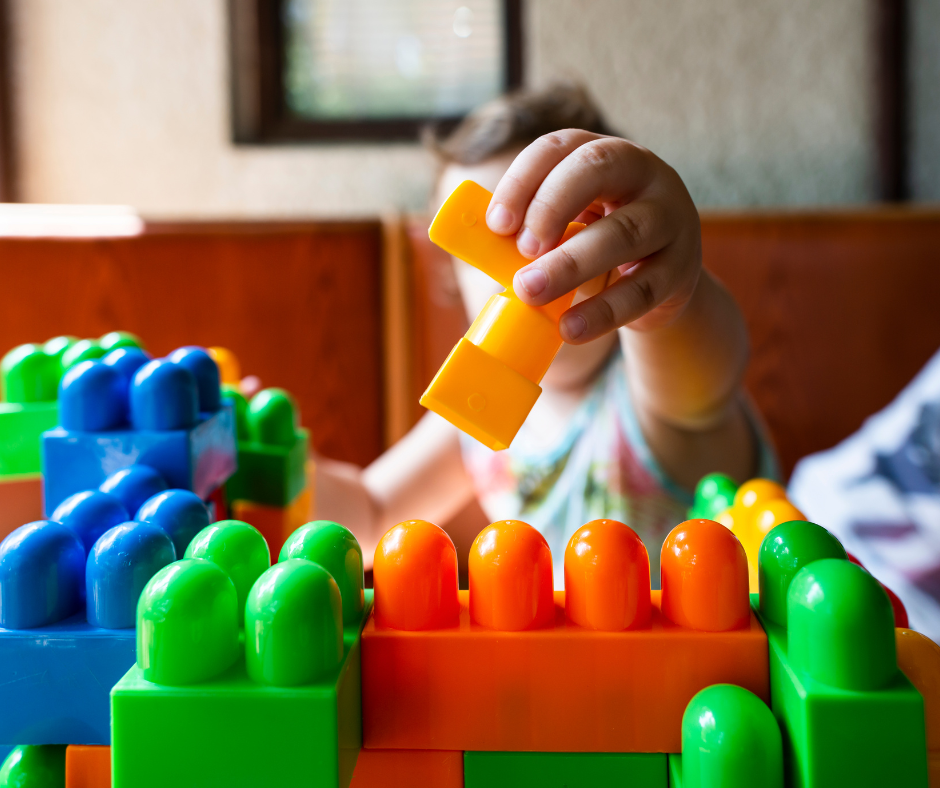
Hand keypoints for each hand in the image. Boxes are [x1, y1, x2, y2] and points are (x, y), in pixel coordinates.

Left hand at [485, 130, 701, 342]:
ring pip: (624, 232)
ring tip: (530, 292)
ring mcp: (671, 218)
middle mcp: (644, 174)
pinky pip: (642, 290)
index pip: (561, 147)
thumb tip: (475, 245)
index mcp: (604, 154)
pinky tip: (569, 329)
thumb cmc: (598, 245)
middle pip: (598, 168)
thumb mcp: (569, 226)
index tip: (496, 223)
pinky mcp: (682, 268)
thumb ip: (531, 231)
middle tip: (521, 250)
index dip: (524, 179)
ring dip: (571, 263)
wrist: (663, 279)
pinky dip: (602, 312)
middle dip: (551, 205)